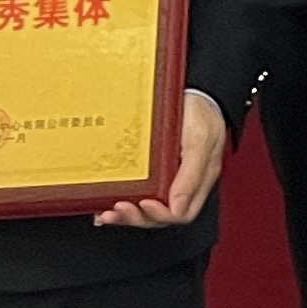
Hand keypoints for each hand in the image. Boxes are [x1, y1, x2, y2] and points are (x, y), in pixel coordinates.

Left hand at [97, 90, 228, 227]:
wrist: (194, 90)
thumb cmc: (201, 112)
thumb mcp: (200, 140)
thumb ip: (191, 174)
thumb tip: (176, 207)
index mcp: (197, 180)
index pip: (181, 213)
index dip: (161, 215)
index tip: (145, 204)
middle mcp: (180, 182)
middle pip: (159, 215)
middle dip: (138, 217)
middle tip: (120, 208)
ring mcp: (165, 176)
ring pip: (145, 208)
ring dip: (126, 215)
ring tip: (108, 211)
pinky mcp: (151, 167)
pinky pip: (135, 191)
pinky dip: (119, 200)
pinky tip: (105, 203)